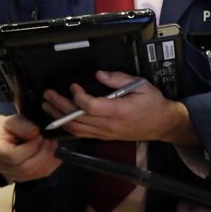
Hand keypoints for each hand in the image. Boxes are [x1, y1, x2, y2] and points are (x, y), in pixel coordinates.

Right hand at [0, 114, 60, 182]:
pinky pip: (41, 174)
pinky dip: (52, 163)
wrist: (5, 137)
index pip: (13, 156)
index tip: (39, 135)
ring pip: (35, 173)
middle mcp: (1, 167)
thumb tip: (35, 132)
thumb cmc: (8, 128)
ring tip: (52, 144)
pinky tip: (55, 152)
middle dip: (43, 153)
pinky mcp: (25, 178)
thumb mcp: (12, 121)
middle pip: (25, 168)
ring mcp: (13, 175)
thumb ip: (22, 125)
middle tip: (50, 140)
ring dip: (49, 158)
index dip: (30, 147)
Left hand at [42, 71, 199, 145]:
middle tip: (49, 94)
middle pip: (78, 118)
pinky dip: (68, 126)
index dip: (78, 97)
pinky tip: (60, 118)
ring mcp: (106, 133)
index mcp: (119, 111)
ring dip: (60, 117)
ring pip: (76, 128)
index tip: (73, 86)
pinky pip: (82, 133)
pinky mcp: (104, 136)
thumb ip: (119, 79)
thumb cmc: (153, 104)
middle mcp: (110, 125)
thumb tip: (99, 75)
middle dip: (60, 106)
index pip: (91, 107)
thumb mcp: (141, 85)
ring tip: (48, 105)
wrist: (162, 124)